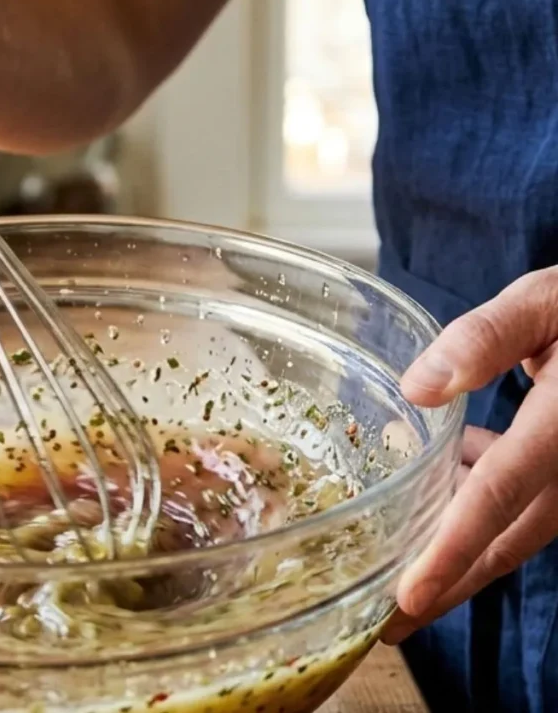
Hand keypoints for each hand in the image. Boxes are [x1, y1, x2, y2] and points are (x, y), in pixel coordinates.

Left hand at [383, 267, 557, 644]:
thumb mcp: (546, 302)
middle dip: (446, 584)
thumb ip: (487, 337)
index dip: (452, 550)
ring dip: (454, 548)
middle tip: (386, 627)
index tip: (409, 600)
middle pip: (504, 538)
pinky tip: (435, 480)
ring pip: (509, 526)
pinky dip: (472, 502)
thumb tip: (417, 387)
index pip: (500, 495)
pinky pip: (516, 499)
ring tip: (392, 568)